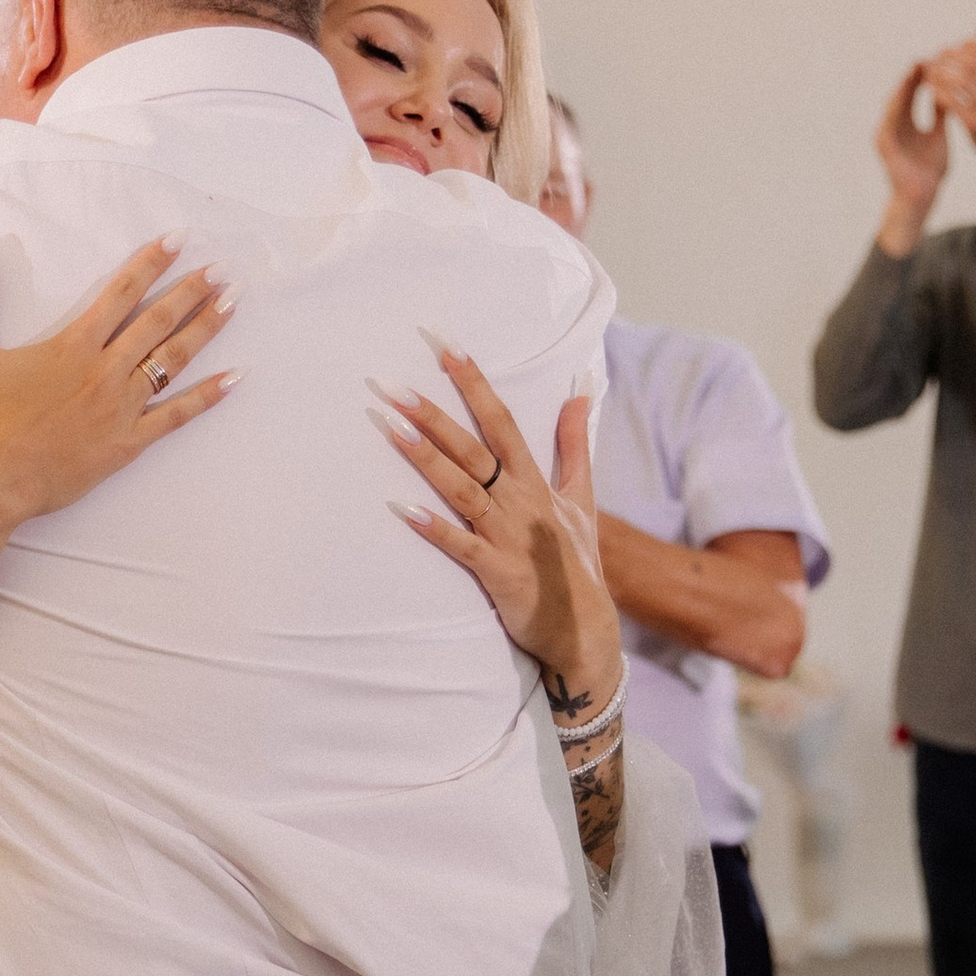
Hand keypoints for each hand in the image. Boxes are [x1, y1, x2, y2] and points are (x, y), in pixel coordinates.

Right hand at [0, 240, 234, 544]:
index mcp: (72, 345)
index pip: (121, 291)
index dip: (152, 262)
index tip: (178, 239)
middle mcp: (104, 370)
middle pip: (158, 320)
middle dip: (193, 290)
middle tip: (221, 269)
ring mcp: (120, 408)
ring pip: (173, 360)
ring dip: (206, 329)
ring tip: (234, 303)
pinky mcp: (127, 443)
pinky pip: (176, 415)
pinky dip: (208, 396)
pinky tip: (235, 377)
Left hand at [373, 347, 619, 705]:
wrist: (587, 631)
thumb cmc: (576, 564)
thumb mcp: (582, 498)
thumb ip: (575, 444)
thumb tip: (581, 391)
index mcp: (535, 481)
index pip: (501, 419)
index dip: (472, 381)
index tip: (443, 345)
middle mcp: (522, 501)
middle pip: (474, 447)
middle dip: (433, 413)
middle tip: (390, 383)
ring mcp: (511, 537)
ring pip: (463, 488)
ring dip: (426, 457)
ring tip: (388, 427)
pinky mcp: (500, 573)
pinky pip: (462, 546)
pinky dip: (435, 527)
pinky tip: (402, 508)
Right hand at [874, 62, 949, 252]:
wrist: (921, 197)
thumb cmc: (930, 170)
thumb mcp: (939, 136)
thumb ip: (940, 116)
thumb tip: (947, 93)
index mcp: (905, 123)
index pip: (912, 94)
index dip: (921, 77)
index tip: (934, 59)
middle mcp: (892, 125)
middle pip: (900, 95)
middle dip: (910, 77)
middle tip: (922, 58)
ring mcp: (885, 134)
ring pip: (893, 104)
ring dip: (902, 87)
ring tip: (912, 70)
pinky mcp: (883, 144)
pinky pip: (889, 119)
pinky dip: (896, 104)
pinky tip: (904, 92)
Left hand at [927, 28, 975, 179]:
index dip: (969, 44)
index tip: (957, 47)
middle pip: (972, 62)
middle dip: (951, 56)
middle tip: (938, 55)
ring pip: (959, 80)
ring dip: (941, 72)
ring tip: (931, 70)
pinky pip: (951, 101)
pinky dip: (939, 91)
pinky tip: (932, 89)